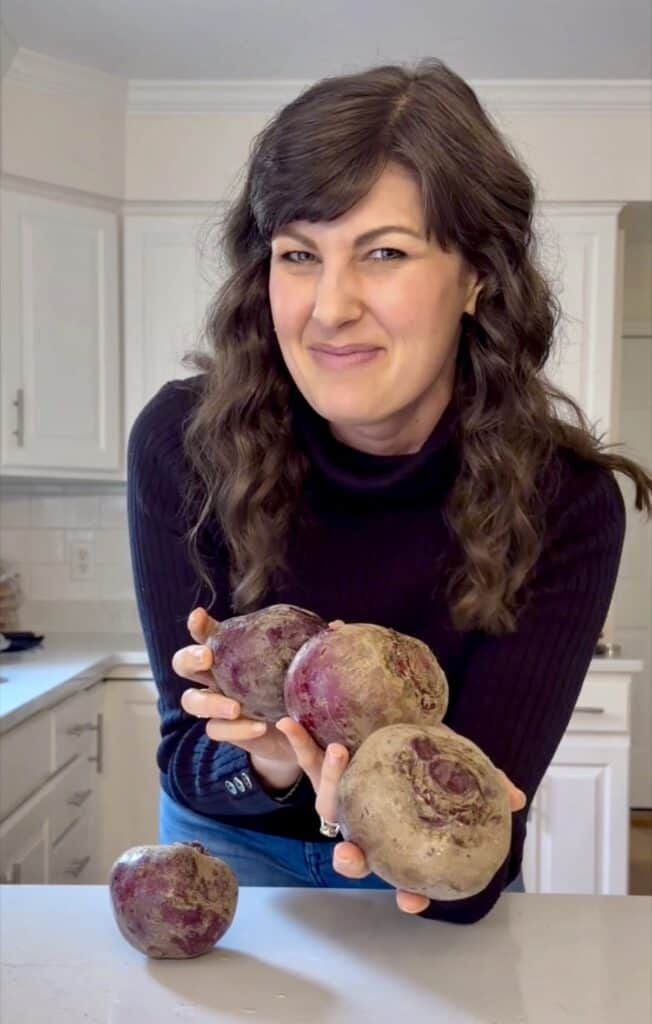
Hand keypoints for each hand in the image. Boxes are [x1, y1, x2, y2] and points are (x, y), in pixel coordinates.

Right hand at [173, 607, 301, 790]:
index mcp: (230, 653)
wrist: (294, 735)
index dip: (198, 625)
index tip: (199, 616)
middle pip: (183, 664)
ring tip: (235, 707)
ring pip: (192, 701)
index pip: (206, 633)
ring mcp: (216, 706)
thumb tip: (337, 626)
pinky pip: (217, 731)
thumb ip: (311, 649)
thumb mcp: (301, 669)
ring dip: (210, 702)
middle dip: (190, 659)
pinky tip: (258, 726)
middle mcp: (215, 677)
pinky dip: (236, 730)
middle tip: (208, 659)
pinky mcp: (225, 732)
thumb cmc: (292, 688)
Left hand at [277, 717, 526, 914]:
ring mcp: (341, 798)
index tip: (412, 901)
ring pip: (328, 804)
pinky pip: (306, 759)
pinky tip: (288, 723)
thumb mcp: (455, 765)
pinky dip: (297, 743)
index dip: (407, 891)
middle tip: (351, 854)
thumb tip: (516, 796)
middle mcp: (364, 823)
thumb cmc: (426, 756)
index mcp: (395, 833)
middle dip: (350, 860)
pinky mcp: (323, 768)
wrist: (389, 726)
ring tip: (336, 754)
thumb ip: (482, 779)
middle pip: (353, 854)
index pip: (401, 874)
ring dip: (329, 781)